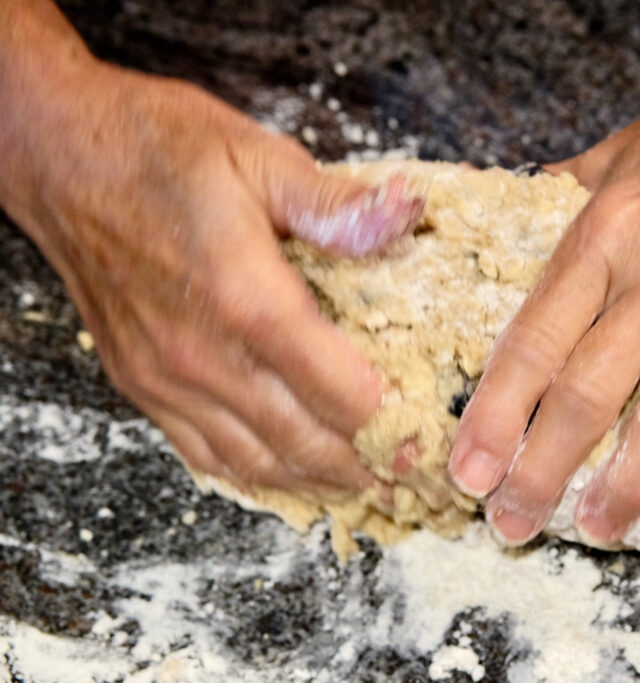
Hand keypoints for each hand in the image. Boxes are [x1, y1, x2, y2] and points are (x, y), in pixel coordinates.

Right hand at [2, 58, 422, 500]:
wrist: (59, 154)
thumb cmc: (157, 147)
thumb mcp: (258, 155)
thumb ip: (335, 203)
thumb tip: (407, 216)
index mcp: (244, 295)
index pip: (337, 390)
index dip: (393, 425)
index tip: (432, 443)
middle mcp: (201, 353)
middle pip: (302, 442)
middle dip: (368, 470)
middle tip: (415, 480)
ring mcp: (164, 377)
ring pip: (256, 463)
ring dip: (318, 484)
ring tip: (370, 488)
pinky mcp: (141, 384)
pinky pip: (205, 456)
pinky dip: (259, 477)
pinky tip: (294, 478)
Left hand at [448, 0, 639, 544]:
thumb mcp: (624, 146)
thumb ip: (566, 196)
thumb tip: (516, 218)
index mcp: (609, 230)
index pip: (535, 341)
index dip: (496, 414)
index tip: (470, 468)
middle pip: (590, 393)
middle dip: (543, 469)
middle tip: (512, 521)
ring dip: (630, 481)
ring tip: (597, 527)